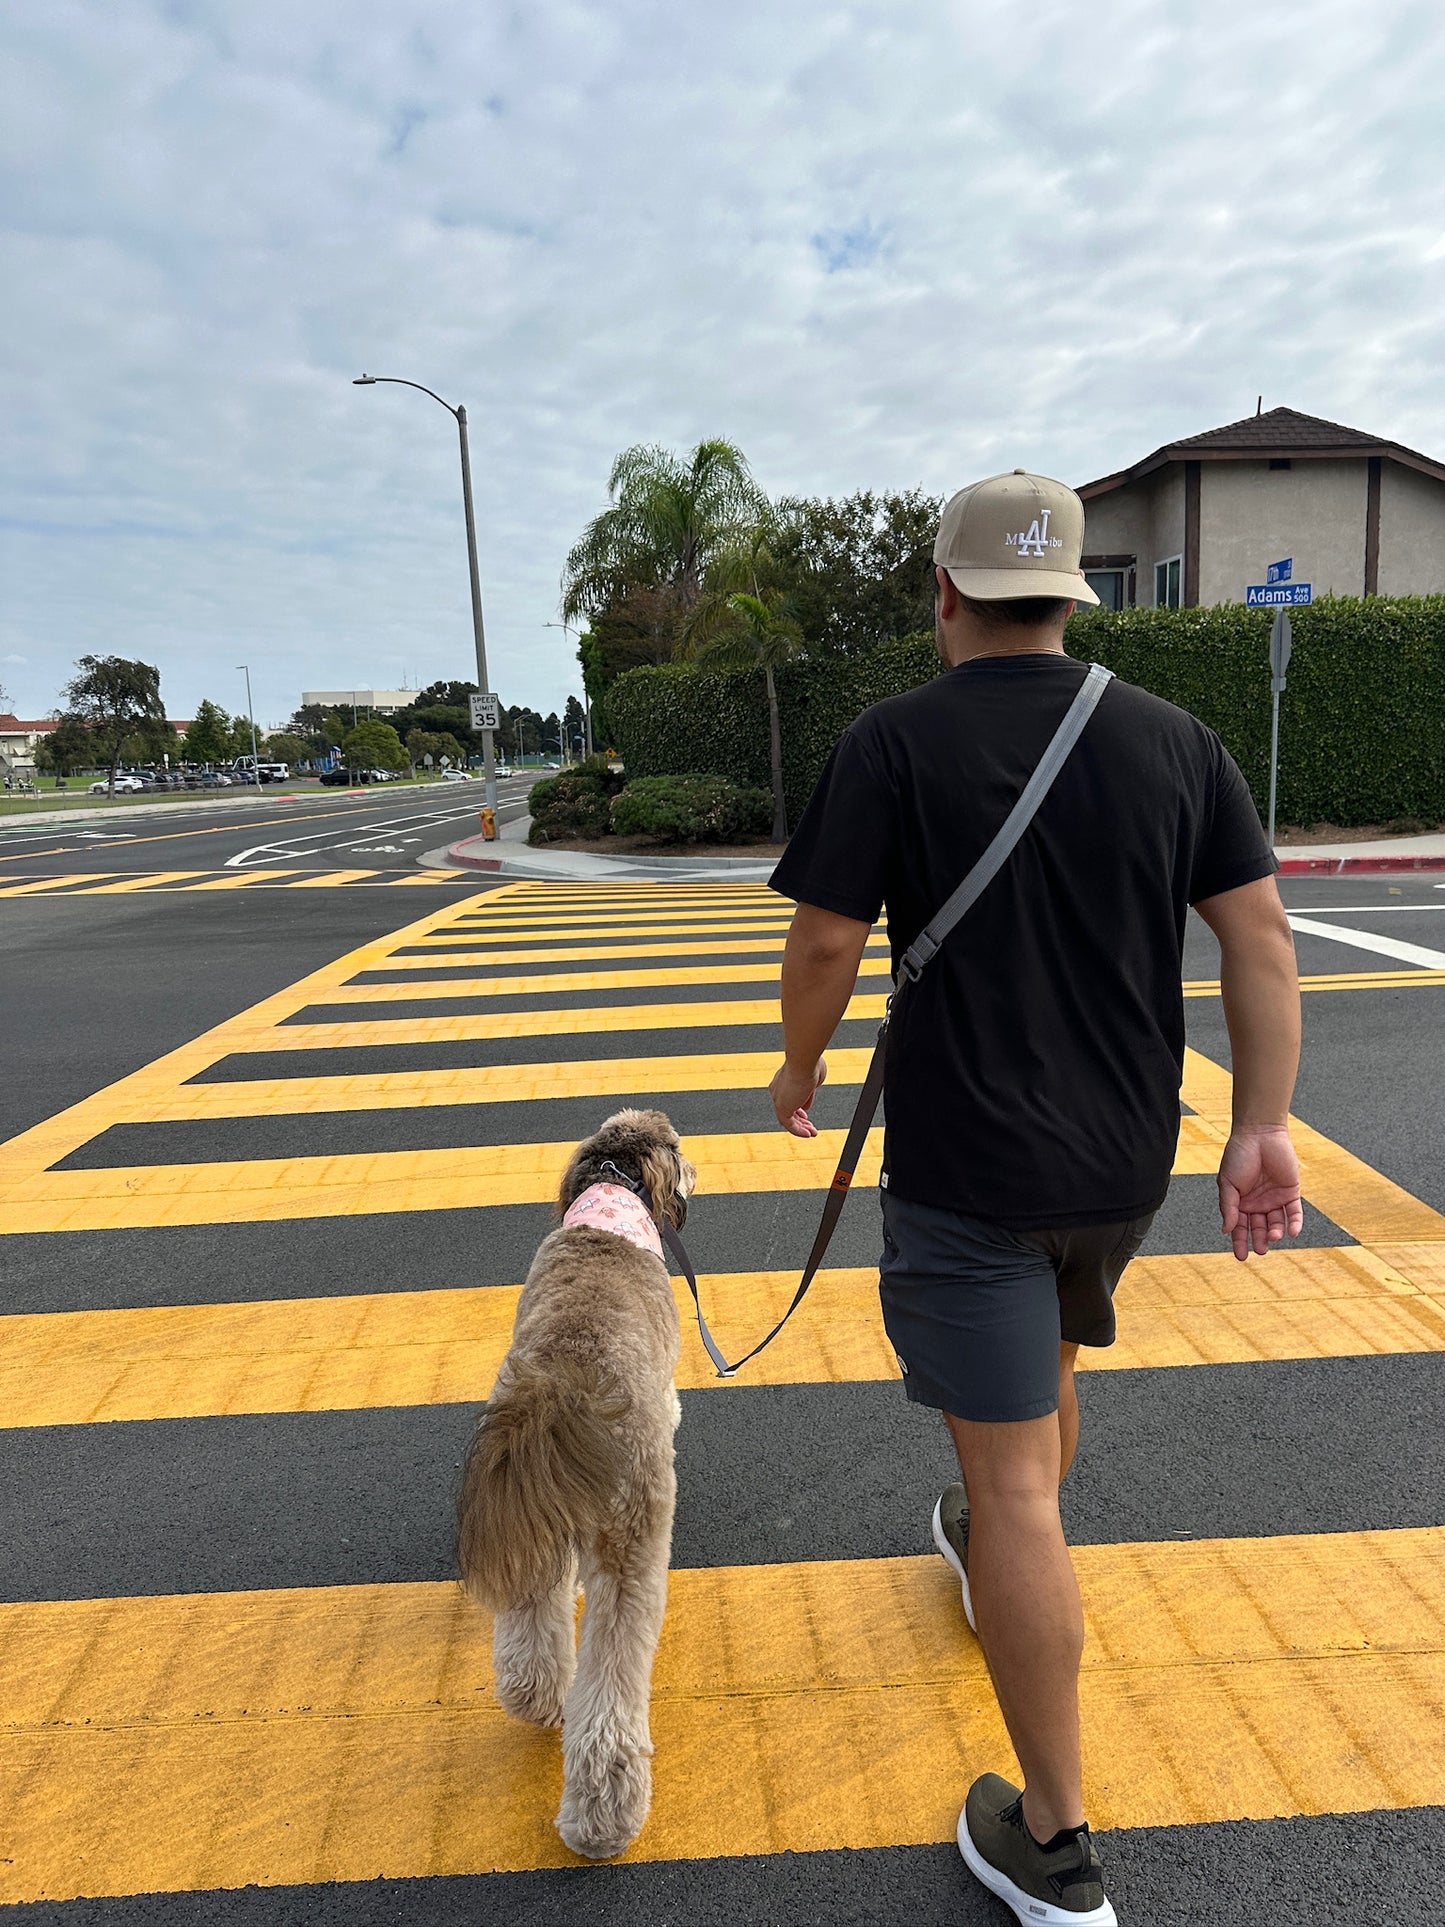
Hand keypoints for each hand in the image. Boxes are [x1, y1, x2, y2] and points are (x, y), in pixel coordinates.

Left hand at [770, 1058, 826, 1136]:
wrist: (804, 1059)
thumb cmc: (810, 1063)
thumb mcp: (813, 1080)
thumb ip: (808, 1094)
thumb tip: (805, 1107)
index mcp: (783, 1082)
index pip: (788, 1099)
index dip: (797, 1109)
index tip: (805, 1115)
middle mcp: (777, 1091)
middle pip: (787, 1111)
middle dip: (800, 1120)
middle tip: (810, 1128)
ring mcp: (778, 1099)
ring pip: (788, 1120)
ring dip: (801, 1128)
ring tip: (812, 1133)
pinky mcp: (781, 1107)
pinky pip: (790, 1125)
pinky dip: (799, 1131)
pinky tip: (809, 1134)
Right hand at [1217, 1124, 1303, 1260]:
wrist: (1259, 1135)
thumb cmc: (1239, 1155)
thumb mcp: (1227, 1182)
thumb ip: (1228, 1207)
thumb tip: (1226, 1229)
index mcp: (1240, 1202)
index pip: (1239, 1227)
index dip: (1239, 1242)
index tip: (1241, 1256)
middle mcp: (1258, 1203)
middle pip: (1259, 1228)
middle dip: (1260, 1240)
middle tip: (1261, 1249)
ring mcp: (1275, 1199)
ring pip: (1277, 1223)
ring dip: (1276, 1232)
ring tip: (1274, 1237)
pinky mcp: (1291, 1192)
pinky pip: (1294, 1212)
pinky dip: (1295, 1223)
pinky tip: (1292, 1232)